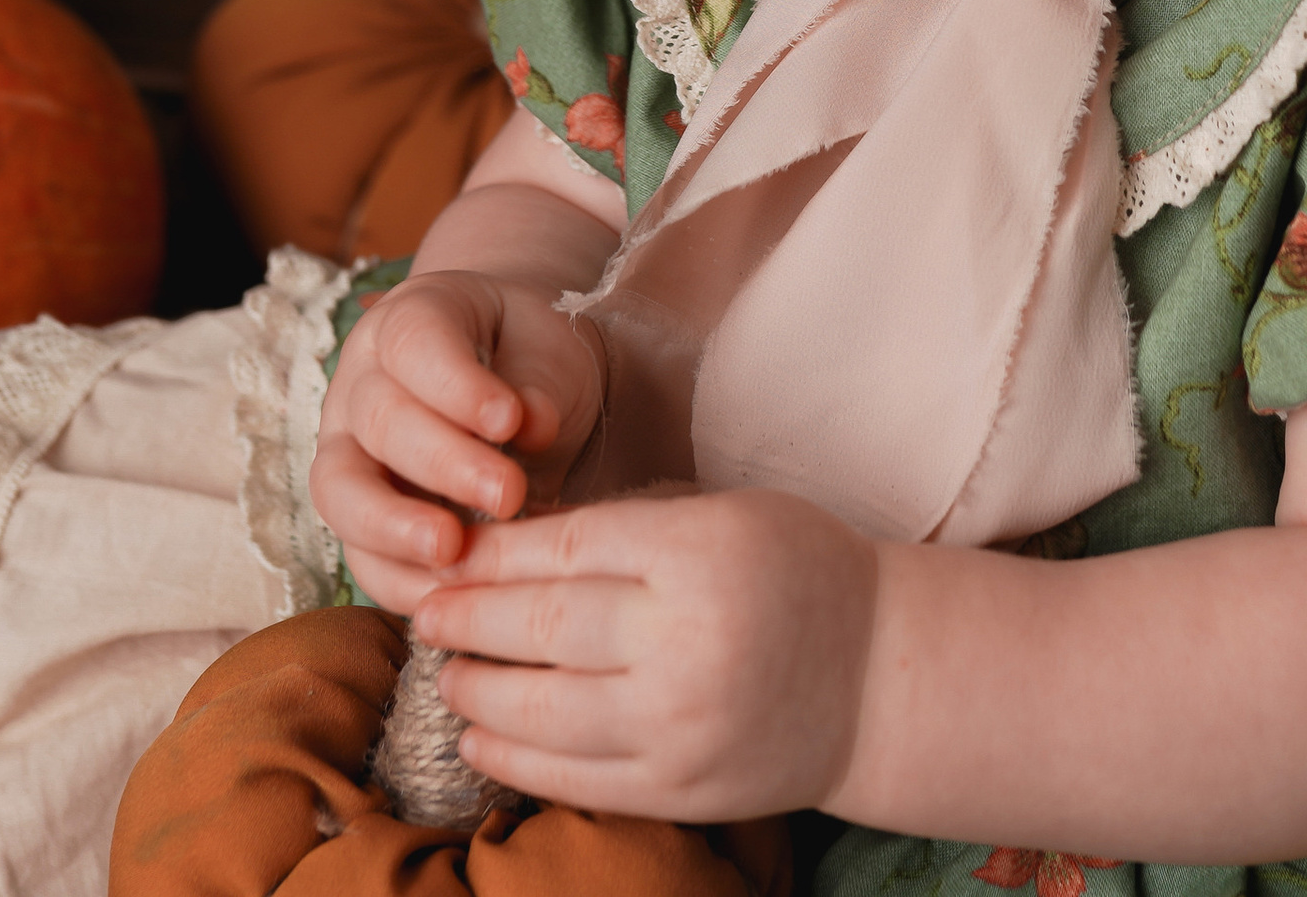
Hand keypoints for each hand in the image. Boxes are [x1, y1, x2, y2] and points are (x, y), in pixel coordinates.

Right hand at [310, 269, 601, 612]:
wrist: (519, 382)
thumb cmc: (532, 356)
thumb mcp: (550, 349)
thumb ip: (540, 382)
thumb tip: (533, 426)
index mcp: (409, 318)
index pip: (415, 344)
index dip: (457, 386)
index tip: (511, 420)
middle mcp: (361, 381)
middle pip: (380, 421)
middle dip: (443, 464)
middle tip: (508, 493)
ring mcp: (346, 449)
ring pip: (343, 492)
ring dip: (396, 529)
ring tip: (454, 554)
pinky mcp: (356, 515)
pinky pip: (359, 555)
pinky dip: (399, 580)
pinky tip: (449, 594)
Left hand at [415, 488, 879, 819]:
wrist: (879, 676)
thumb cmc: (800, 573)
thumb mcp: (728, 517)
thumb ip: (634, 528)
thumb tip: (517, 542)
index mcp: (700, 554)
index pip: (567, 548)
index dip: (496, 553)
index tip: (453, 550)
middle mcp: (686, 640)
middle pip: (543, 628)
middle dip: (468, 620)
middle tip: (426, 611)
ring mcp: (680, 724)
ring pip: (545, 711)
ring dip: (479, 691)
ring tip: (447, 672)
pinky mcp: (680, 788)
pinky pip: (574, 776)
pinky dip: (514, 758)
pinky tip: (481, 735)